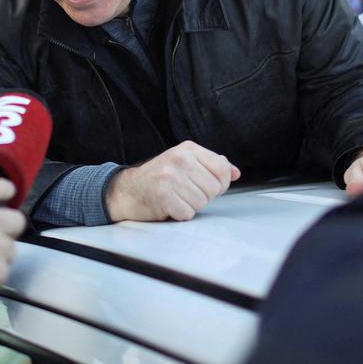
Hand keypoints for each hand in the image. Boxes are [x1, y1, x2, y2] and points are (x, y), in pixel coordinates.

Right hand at [105, 140, 240, 221]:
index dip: (219, 183)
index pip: (222, 169)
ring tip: (176, 198)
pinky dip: (179, 214)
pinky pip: (187, 213)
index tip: (204, 184)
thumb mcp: (185, 164)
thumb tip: (234, 172)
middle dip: (202, 196)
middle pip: (214, 189)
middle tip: (184, 192)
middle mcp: (179, 159)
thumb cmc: (158, 178)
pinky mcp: (163, 195)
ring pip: (202, 202)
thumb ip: (211, 166)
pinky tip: (169, 206)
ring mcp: (170, 176)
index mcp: (187, 149)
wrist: (128, 191)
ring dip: (190, 206)